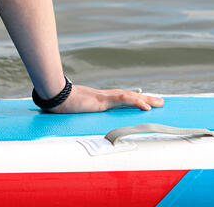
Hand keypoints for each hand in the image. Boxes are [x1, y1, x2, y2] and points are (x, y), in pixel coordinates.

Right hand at [47, 83, 163, 113]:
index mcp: (99, 100)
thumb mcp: (73, 111)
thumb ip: (78, 113)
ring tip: (159, 103)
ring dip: (145, 100)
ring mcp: (104, 97)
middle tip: (160, 102)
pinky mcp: (102, 99)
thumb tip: (75, 118)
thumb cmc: (60, 104)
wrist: (53, 96)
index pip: (120, 99)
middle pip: (129, 96)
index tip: (145, 102)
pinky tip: (146, 107)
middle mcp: (104, 97)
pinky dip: (135, 102)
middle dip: (145, 99)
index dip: (133, 100)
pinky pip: (122, 100)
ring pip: (129, 96)